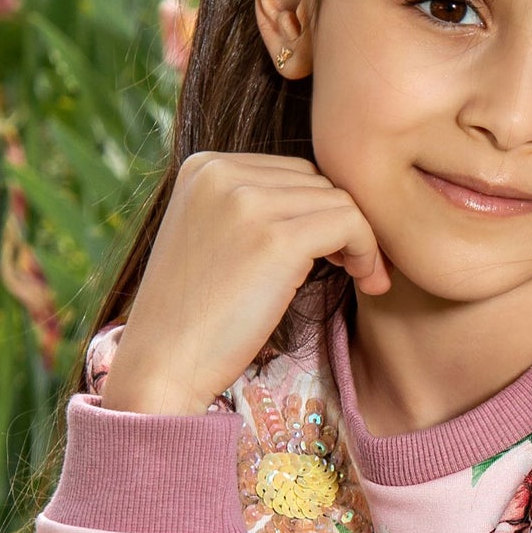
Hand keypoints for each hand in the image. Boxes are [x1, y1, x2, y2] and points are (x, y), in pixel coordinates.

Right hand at [102, 152, 390, 414]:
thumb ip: (252, 208)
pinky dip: (369, 252)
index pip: (292, 170)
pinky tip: (368, 282)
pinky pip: (351, 224)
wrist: (162, 366)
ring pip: (340, 201)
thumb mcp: (212, 238)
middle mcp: (221, 173)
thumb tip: (328, 196)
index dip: (318, 211)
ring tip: (360, 278)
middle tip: (349, 269)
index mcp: (204, 166)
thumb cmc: (194, 316)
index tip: (331, 252)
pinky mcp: (274, 239)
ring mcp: (246, 202)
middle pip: (318, 182)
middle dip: (342, 223)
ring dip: (361, 240)